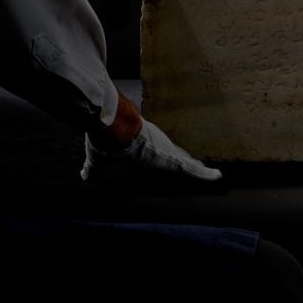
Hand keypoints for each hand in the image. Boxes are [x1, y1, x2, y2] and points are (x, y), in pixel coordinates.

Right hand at [81, 119, 222, 184]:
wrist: (112, 125)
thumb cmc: (105, 138)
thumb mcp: (98, 158)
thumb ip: (94, 168)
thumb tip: (84, 176)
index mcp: (144, 146)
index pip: (161, 153)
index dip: (171, 158)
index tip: (180, 161)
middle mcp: (159, 145)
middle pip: (178, 156)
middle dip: (189, 163)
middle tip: (201, 169)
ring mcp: (167, 151)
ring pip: (187, 162)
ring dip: (199, 170)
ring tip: (213, 175)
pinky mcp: (171, 158)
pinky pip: (192, 169)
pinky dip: (204, 174)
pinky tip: (217, 177)